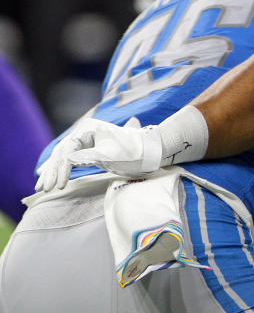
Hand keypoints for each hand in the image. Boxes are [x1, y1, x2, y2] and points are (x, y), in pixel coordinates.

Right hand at [35, 117, 159, 190]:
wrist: (149, 151)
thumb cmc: (132, 151)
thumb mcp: (110, 154)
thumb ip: (88, 156)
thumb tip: (68, 159)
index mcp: (88, 128)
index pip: (67, 149)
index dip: (61, 168)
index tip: (60, 185)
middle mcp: (84, 132)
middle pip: (62, 152)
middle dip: (52, 171)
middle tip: (43, 189)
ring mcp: (85, 140)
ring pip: (63, 156)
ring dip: (52, 172)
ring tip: (41, 188)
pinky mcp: (88, 149)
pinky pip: (68, 159)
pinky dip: (58, 168)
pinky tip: (45, 174)